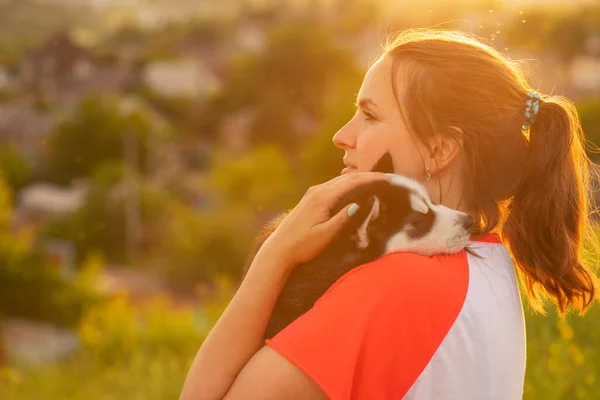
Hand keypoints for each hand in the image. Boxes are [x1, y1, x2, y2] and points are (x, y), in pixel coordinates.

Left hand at [254, 172, 385, 272]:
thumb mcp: (324, 235)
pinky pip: (334, 186)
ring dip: (360, 179)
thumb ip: (341, 219)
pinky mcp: (311, 198)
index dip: (372, 178)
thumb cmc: (302, 246)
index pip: (353, 182)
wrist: (278, 249)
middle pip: (348, 178)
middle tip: (390, 178)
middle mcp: (317, 191)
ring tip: (378, 181)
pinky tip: (357, 189)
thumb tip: (359, 204)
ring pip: (341, 180)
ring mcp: (313, 193)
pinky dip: (349, 185)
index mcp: (322, 198)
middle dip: (369, 176)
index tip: (390, 178)